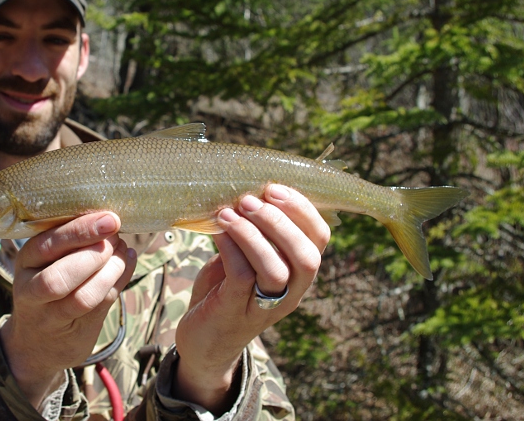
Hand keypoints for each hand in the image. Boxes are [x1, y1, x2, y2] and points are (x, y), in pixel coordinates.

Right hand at [0, 212, 136, 407]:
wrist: (37, 343)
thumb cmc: (47, 288)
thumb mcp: (45, 261)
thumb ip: (69, 242)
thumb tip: (107, 218)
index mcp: (26, 262)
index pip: (48, 245)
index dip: (80, 231)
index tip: (109, 219)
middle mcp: (32, 291)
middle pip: (59, 277)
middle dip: (94, 255)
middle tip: (115, 238)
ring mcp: (52, 316)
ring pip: (83, 297)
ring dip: (110, 272)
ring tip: (123, 253)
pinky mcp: (76, 331)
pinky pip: (101, 306)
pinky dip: (120, 282)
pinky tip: (128, 262)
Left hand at [173, 185, 329, 412]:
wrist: (204, 341)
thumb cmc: (227, 289)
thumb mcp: (247, 256)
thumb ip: (255, 229)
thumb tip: (244, 183)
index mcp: (299, 273)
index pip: (320, 239)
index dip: (302, 210)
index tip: (274, 187)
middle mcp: (291, 293)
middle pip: (307, 257)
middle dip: (280, 222)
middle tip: (249, 200)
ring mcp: (265, 307)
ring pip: (276, 269)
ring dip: (253, 235)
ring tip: (228, 213)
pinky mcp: (235, 313)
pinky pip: (241, 277)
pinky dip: (230, 248)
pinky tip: (216, 230)